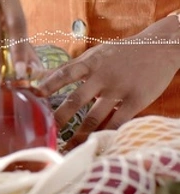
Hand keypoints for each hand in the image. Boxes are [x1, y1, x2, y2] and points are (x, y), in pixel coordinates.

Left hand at [38, 16, 179, 150]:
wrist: (159, 48)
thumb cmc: (120, 53)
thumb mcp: (95, 55)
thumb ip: (71, 67)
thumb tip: (40, 75)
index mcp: (90, 63)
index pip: (64, 74)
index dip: (47, 85)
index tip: (33, 97)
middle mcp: (102, 76)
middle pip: (76, 100)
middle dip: (60, 117)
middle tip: (46, 131)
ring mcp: (119, 90)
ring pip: (95, 117)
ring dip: (79, 134)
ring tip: (67, 146)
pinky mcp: (136, 101)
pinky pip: (118, 122)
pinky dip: (105, 135)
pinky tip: (95, 144)